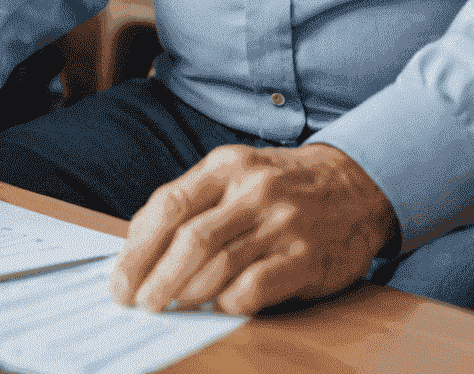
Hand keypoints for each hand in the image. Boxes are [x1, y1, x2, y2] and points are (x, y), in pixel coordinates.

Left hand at [109, 143, 397, 315]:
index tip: (120, 278)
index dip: (138, 246)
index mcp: (225, 165)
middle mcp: (252, 191)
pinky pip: (258, 285)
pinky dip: (230, 301)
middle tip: (137, 302)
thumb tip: (138, 243)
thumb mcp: (234, 174)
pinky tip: (217, 307)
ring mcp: (281, 223)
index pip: (169, 204)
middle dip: (155, 275)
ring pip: (221, 263)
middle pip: (190, 238)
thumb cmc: (279, 185)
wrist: (354, 185)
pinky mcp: (306, 257)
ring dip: (187, 292)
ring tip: (167, 307)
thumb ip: (191, 201)